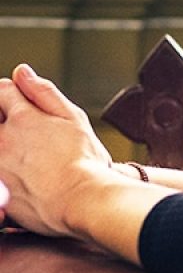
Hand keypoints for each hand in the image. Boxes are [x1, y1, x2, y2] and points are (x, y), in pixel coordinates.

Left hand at [0, 65, 111, 236]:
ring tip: (25, 154)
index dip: (11, 93)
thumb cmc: (83, 162)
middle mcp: (2, 139)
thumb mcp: (73, 118)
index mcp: (23, 118)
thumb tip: (22, 72)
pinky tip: (21, 173)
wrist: (80, 200)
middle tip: (23, 132)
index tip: (20, 104)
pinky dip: (5, 169)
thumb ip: (44, 92)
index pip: (2, 91)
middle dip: (3, 118)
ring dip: (5, 143)